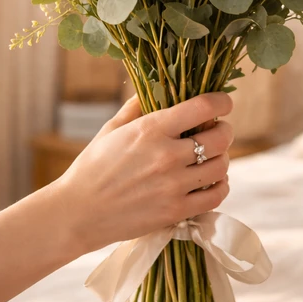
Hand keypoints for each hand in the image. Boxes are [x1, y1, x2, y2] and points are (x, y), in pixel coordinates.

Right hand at [56, 93, 233, 254]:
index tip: (223, 103)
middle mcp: (167, 155)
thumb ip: (136, 107)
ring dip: (222, 159)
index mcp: (151, 129)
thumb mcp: (111, 129)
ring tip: (213, 158)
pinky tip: (212, 181)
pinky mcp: (176, 211)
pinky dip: (220, 186)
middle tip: (218, 131)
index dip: (222, 101)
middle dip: (224, 130)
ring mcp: (173, 185)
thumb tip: (155, 88)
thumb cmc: (92, 168)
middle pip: (220, 137)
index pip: (203, 107)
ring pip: (221, 166)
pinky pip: (216, 195)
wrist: (78, 213)